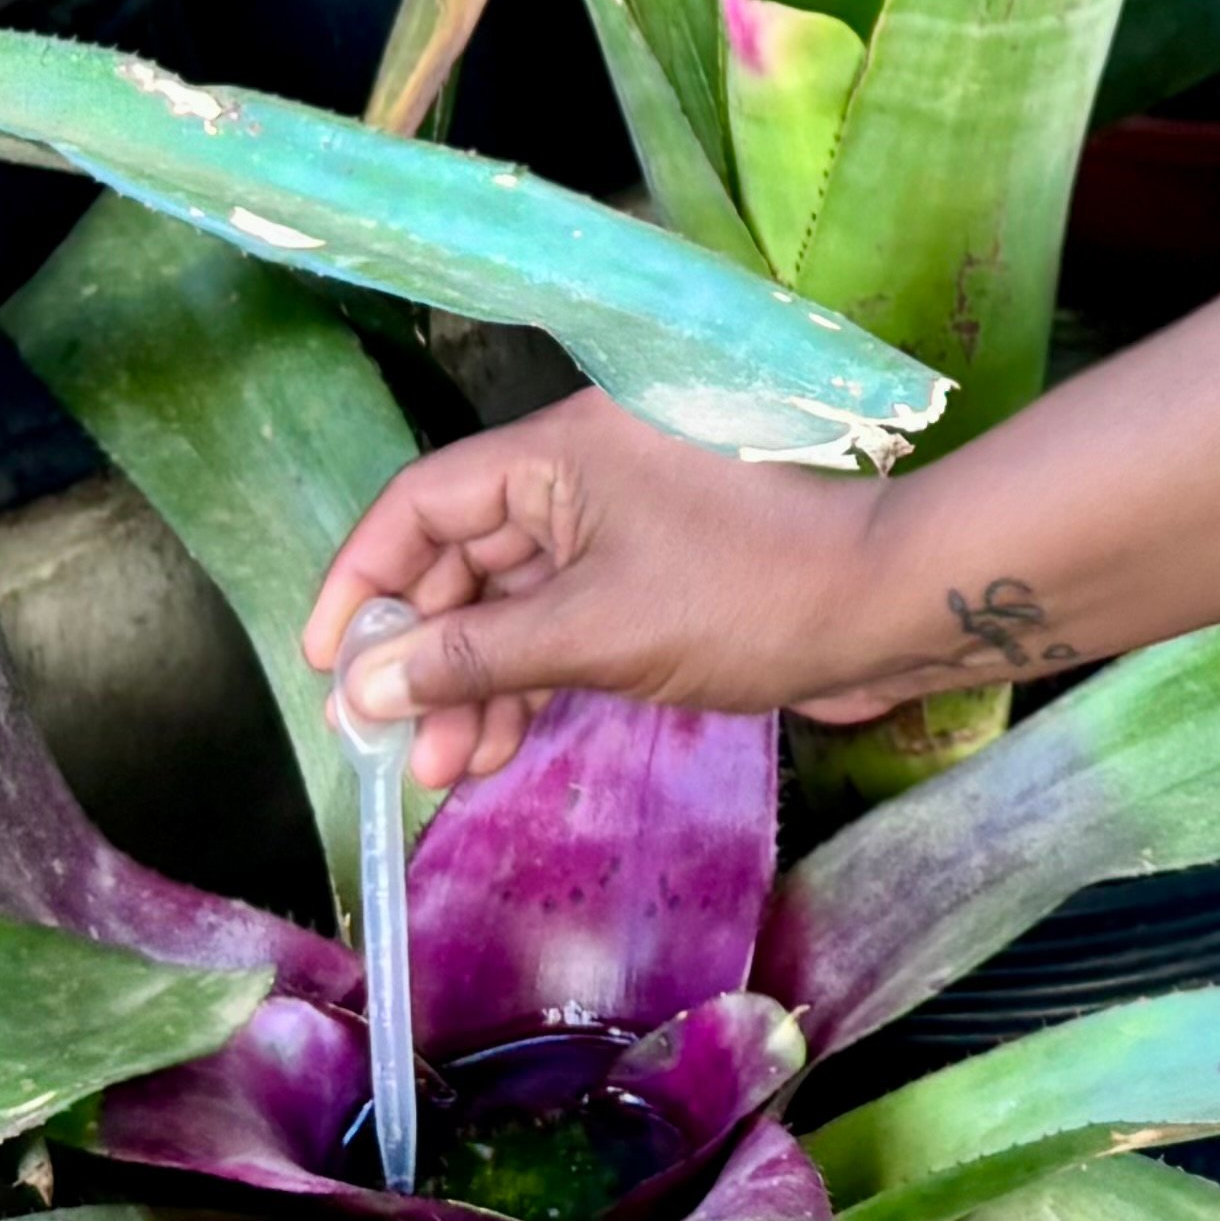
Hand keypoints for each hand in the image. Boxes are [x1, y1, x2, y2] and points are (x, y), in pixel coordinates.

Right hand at [303, 390, 1002, 786]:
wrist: (893, 606)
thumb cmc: (748, 595)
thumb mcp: (592, 632)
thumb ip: (471, 658)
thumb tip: (363, 687)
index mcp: (561, 449)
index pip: (422, 505)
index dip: (361, 583)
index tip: (326, 664)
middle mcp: (585, 472)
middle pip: (462, 558)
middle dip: (420, 655)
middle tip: (385, 746)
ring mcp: (625, 526)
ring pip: (514, 601)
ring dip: (472, 683)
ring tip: (440, 771)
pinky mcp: (660, 578)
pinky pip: (566, 622)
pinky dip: (530, 679)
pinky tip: (495, 747)